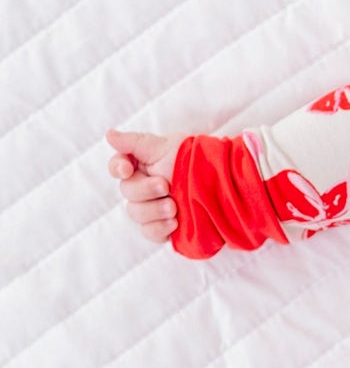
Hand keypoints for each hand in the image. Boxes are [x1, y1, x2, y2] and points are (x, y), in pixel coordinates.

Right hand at [105, 128, 187, 244]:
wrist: (223, 182)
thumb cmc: (194, 158)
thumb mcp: (165, 146)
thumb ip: (135, 143)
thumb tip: (109, 135)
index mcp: (142, 165)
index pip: (117, 167)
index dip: (117, 168)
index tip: (126, 169)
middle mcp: (144, 187)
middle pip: (127, 192)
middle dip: (145, 190)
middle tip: (165, 186)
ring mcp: (153, 207)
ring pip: (136, 214)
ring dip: (153, 210)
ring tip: (174, 206)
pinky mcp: (164, 226)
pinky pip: (150, 232)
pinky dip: (159, 228)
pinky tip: (174, 222)